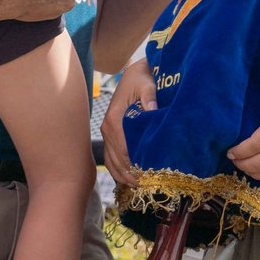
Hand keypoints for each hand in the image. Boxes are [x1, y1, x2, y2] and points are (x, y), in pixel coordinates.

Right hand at [101, 58, 155, 185]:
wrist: (134, 73)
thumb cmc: (142, 79)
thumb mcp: (147, 85)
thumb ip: (150, 98)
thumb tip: (153, 112)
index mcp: (114, 119)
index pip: (125, 151)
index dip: (137, 165)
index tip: (151, 175)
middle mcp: (107, 129)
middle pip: (118, 160)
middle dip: (132, 174)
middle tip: (149, 186)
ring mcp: (106, 133)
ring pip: (112, 163)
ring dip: (125, 176)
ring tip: (142, 186)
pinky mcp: (110, 135)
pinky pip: (111, 159)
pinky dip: (119, 171)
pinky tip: (131, 180)